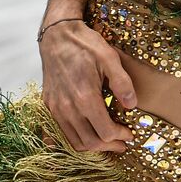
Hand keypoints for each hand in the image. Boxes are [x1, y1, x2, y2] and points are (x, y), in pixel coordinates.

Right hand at [39, 18, 136, 152]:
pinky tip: (87, 134)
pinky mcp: (48, 105)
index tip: (129, 133)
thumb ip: (122, 83)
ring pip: (74, 141)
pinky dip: (76, 139)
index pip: (105, 132)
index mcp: (85, 97)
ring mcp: (55, 108)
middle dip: (109, 146)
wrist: (57, 35)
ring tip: (107, 141)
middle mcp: (68, 107)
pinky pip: (61, 132)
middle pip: (90, 142)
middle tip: (122, 143)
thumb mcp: (109, 58)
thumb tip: (132, 105)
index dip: (120, 136)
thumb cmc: (85, 44)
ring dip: (93, 146)